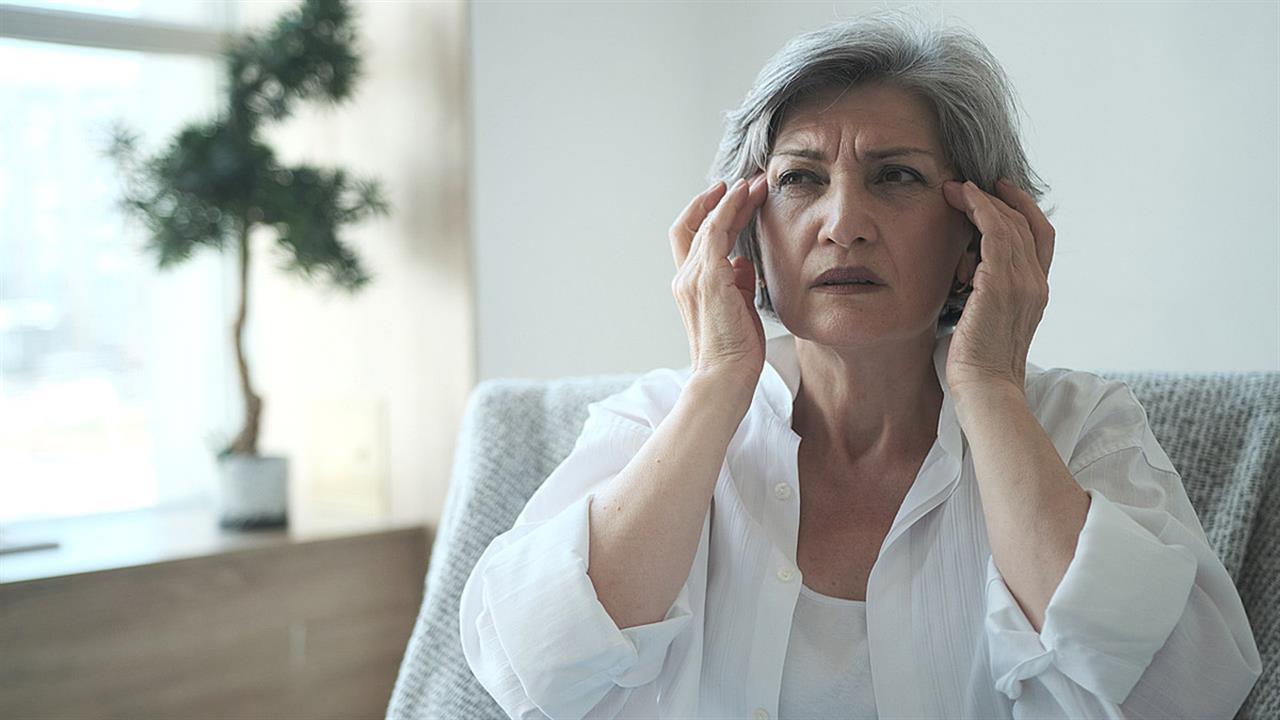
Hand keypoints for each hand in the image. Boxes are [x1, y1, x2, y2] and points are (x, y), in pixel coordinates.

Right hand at [668, 172, 768, 382]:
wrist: (725, 377)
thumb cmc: (735, 353)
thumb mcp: (739, 310)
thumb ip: (738, 284)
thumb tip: (744, 263)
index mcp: (691, 287)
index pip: (694, 241)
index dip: (711, 216)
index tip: (734, 198)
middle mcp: (685, 278)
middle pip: (693, 225)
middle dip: (718, 201)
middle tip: (746, 183)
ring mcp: (693, 277)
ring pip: (706, 223)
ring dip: (731, 200)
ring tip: (754, 184)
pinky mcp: (707, 278)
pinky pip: (714, 231)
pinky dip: (728, 208)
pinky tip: (744, 194)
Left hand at [940, 177, 1054, 398]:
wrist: (985, 389)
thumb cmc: (977, 364)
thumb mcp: (986, 322)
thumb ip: (984, 296)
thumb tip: (963, 278)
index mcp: (1036, 293)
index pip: (1039, 238)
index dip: (1022, 210)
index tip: (998, 193)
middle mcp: (1036, 284)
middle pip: (1026, 224)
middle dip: (997, 200)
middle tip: (967, 185)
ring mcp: (1023, 282)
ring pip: (1010, 223)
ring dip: (981, 200)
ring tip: (955, 188)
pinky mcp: (1001, 284)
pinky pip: (995, 232)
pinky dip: (979, 210)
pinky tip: (962, 199)